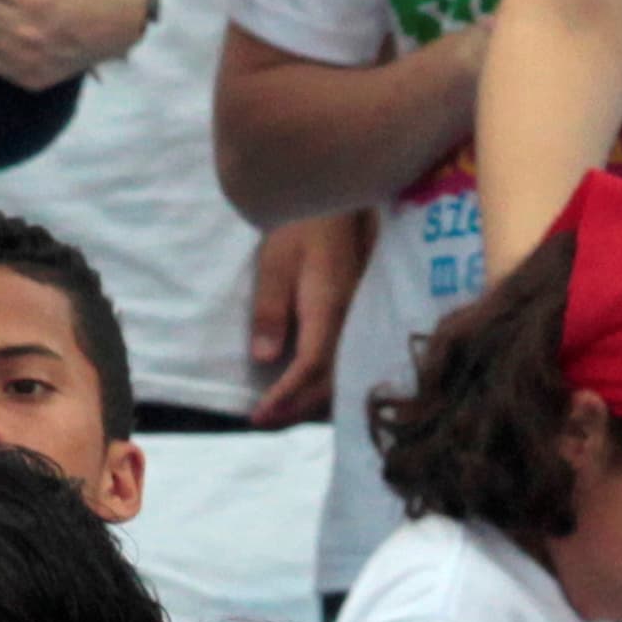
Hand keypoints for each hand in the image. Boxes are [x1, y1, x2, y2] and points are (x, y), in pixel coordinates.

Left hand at [247, 210, 367, 427]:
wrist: (337, 198)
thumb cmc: (302, 224)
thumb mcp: (275, 263)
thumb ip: (270, 310)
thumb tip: (264, 358)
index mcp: (329, 308)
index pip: (310, 365)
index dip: (286, 395)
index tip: (260, 414)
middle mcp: (351, 321)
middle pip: (330, 382)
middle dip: (297, 409)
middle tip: (264, 422)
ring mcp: (360, 321)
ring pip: (343, 377)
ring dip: (313, 403)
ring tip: (283, 414)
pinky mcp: (361, 319)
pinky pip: (348, 363)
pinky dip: (328, 386)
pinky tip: (312, 392)